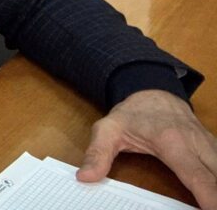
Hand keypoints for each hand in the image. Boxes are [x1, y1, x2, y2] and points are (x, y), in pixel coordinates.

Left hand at [77, 89, 216, 208]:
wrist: (152, 92)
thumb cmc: (132, 114)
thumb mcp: (107, 130)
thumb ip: (97, 154)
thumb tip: (85, 177)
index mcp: (172, 142)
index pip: (197, 176)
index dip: (210, 197)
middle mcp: (197, 144)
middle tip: (211, 209)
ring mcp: (210, 146)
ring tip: (212, 203)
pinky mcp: (215, 149)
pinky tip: (215, 191)